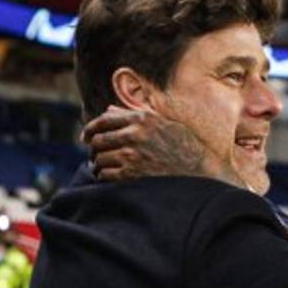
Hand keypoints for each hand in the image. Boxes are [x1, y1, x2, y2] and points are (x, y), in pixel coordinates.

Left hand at [82, 107, 227, 183]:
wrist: (200, 171)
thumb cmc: (185, 146)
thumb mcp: (164, 123)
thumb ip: (135, 115)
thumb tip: (108, 110)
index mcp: (142, 119)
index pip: (104, 120)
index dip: (91, 128)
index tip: (86, 136)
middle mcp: (135, 134)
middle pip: (99, 139)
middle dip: (93, 148)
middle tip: (94, 155)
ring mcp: (133, 154)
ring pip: (100, 157)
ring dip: (98, 164)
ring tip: (101, 167)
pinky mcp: (133, 174)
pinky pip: (106, 174)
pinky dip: (103, 176)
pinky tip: (108, 176)